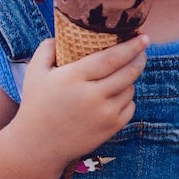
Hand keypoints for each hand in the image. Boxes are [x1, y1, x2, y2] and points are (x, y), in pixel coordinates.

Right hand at [10, 35, 149, 173]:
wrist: (38, 144)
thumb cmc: (36, 104)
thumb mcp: (35, 72)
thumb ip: (48, 48)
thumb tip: (64, 33)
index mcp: (74, 78)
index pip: (111, 58)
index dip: (131, 46)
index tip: (144, 37)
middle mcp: (92, 96)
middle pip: (128, 72)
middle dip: (139, 58)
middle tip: (142, 50)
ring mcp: (104, 114)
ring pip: (130, 89)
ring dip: (129, 79)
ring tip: (118, 75)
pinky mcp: (111, 128)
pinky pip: (130, 106)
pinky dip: (126, 98)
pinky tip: (114, 95)